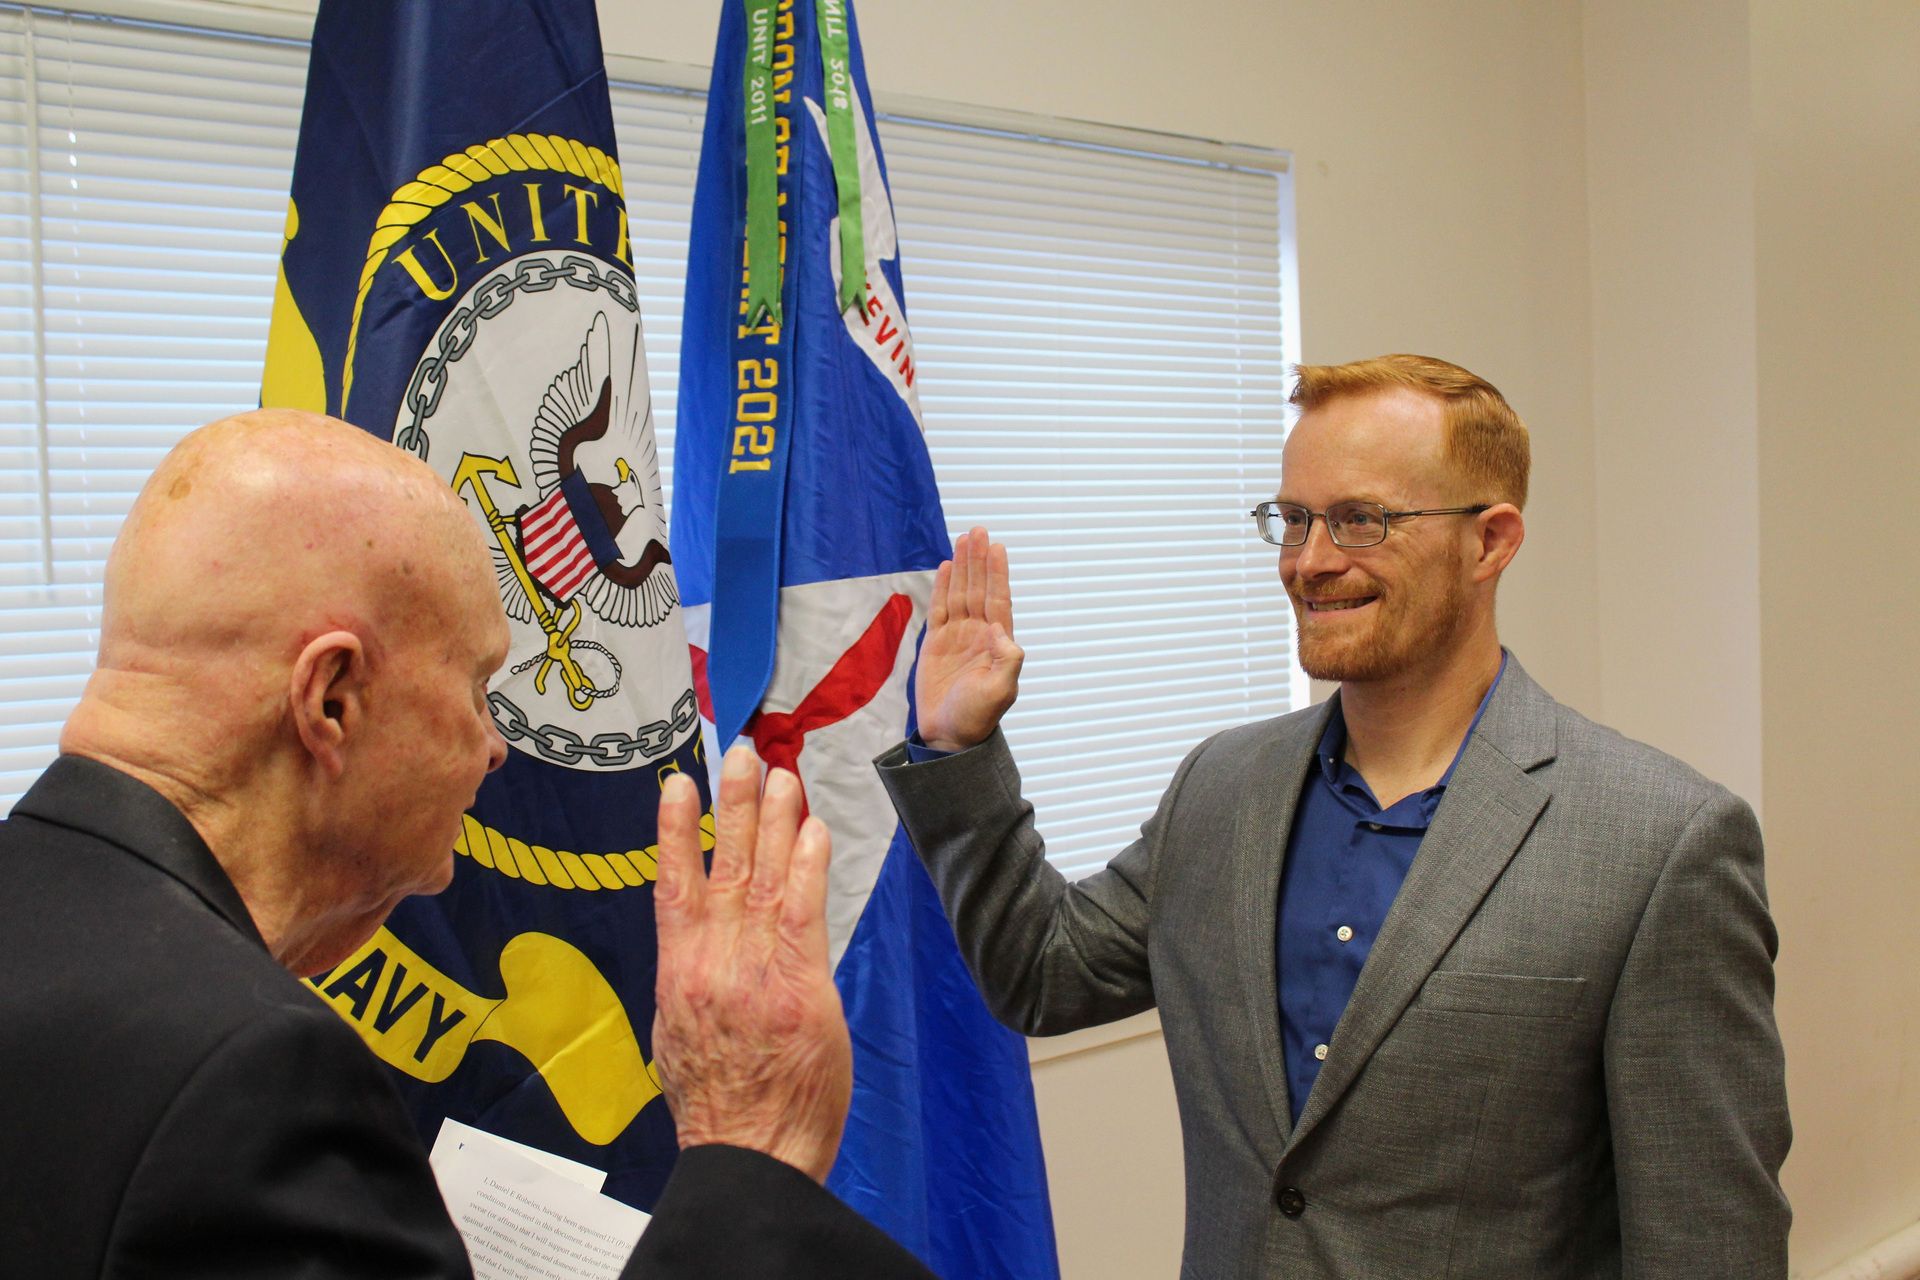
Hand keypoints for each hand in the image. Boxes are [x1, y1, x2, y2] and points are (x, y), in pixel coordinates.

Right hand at [652, 746, 850, 1183]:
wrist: (748, 1153)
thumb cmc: (717, 1109)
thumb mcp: (678, 1039)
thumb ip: (693, 986)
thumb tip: (698, 962)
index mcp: (678, 972)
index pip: (673, 884)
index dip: (677, 830)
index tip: (678, 785)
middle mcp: (710, 960)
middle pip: (723, 865)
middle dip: (734, 804)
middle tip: (742, 754)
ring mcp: (754, 969)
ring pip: (762, 876)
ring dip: (775, 819)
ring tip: (782, 775)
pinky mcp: (798, 984)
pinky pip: (802, 908)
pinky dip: (806, 864)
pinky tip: (812, 829)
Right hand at [916, 526, 1022, 750]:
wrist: (949, 736)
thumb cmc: (977, 717)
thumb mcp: (1000, 691)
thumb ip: (1007, 660)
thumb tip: (1002, 631)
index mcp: (997, 643)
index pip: (998, 599)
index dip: (997, 573)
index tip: (996, 547)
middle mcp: (979, 634)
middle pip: (979, 588)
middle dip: (979, 560)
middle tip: (978, 531)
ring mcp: (958, 637)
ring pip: (960, 593)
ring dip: (962, 567)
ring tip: (963, 539)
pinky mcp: (936, 643)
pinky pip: (940, 608)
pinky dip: (943, 587)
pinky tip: (947, 567)